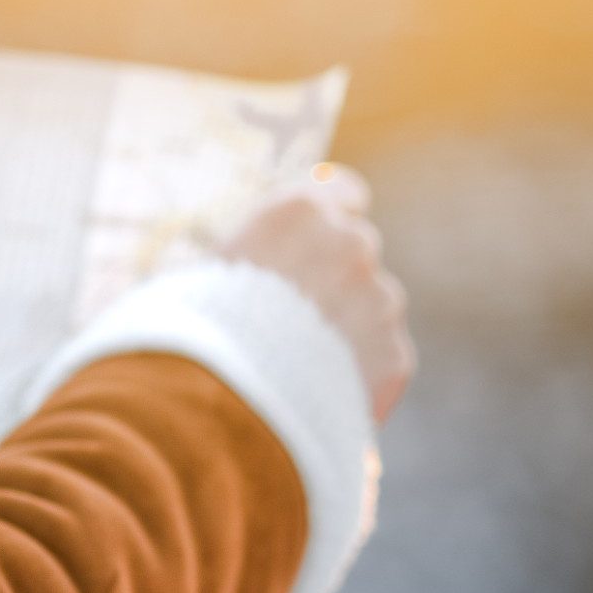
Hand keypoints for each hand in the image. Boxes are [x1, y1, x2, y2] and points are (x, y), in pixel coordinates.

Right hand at [223, 165, 415, 423]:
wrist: (227, 402)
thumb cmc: (197, 332)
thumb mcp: (212, 272)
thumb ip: (260, 251)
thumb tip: (273, 258)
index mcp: (299, 211)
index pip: (344, 191)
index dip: (337, 213)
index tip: (328, 235)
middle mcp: (351, 244)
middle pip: (357, 251)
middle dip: (336, 278)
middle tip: (296, 320)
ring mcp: (381, 300)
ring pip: (374, 307)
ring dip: (349, 328)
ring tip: (301, 368)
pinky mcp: (395, 355)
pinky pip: (383, 360)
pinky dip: (361, 376)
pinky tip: (321, 395)